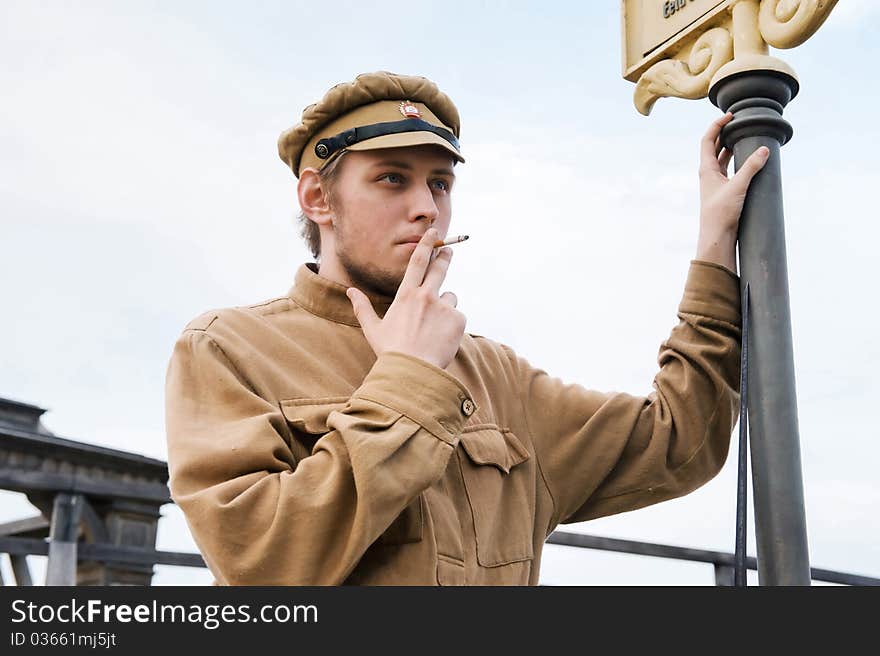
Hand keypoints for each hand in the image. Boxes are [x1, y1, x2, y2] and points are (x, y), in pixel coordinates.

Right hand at [346, 228, 465, 369]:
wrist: (413, 372)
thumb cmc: (391, 352)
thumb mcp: (373, 329)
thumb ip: (362, 307)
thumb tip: (350, 292)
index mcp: (406, 295)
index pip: (417, 262)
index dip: (426, 244)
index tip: (433, 233)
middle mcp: (427, 296)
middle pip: (440, 269)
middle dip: (445, 257)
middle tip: (448, 251)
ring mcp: (444, 307)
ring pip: (449, 298)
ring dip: (445, 306)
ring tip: (434, 327)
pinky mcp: (458, 320)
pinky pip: (457, 317)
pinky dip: (452, 325)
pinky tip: (441, 338)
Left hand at [696, 112, 769, 270]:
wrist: (717, 236)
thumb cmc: (721, 213)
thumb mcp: (739, 187)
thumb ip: (751, 167)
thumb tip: (764, 149)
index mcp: (706, 169)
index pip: (707, 140)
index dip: (717, 125)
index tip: (730, 115)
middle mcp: (708, 174)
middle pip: (713, 146)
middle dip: (724, 132)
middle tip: (738, 121)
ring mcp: (715, 182)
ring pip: (721, 158)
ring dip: (730, 145)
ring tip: (743, 134)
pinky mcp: (723, 190)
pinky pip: (728, 169)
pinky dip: (736, 159)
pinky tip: (746, 157)